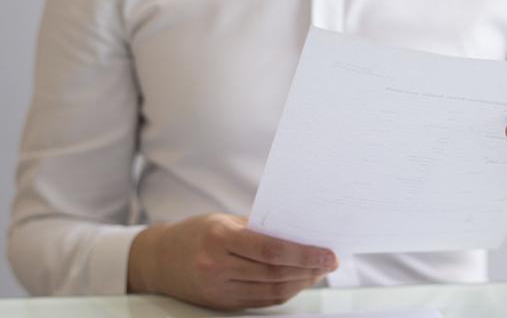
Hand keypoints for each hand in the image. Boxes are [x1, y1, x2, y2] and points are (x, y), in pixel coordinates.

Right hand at [127, 213, 337, 309]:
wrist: (158, 259)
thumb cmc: (197, 233)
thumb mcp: (225, 221)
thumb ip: (260, 228)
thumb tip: (302, 233)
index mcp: (219, 239)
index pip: (272, 250)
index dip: (305, 254)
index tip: (328, 253)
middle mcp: (217, 267)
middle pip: (276, 274)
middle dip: (310, 269)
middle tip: (330, 262)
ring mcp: (219, 290)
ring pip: (273, 291)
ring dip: (302, 282)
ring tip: (318, 271)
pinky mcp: (222, 304)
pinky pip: (263, 301)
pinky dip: (285, 292)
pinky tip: (298, 281)